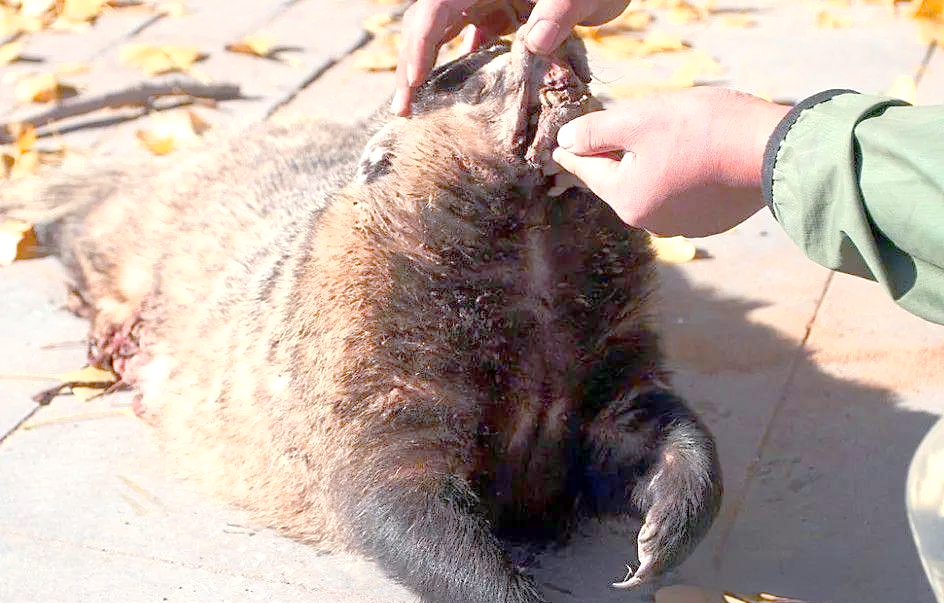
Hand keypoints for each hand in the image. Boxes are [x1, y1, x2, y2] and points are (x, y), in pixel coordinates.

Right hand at [392, 0, 631, 114]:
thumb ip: (558, 13)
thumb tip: (536, 42)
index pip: (437, 9)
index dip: (421, 44)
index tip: (415, 81)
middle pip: (429, 23)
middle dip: (411, 64)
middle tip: (402, 108)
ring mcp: (486, 1)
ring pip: (443, 33)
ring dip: (428, 69)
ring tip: (417, 108)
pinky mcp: (501, 14)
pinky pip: (470, 40)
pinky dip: (460, 67)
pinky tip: (455, 98)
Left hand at [551, 87, 791, 236]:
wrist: (773, 152)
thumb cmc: (702, 130)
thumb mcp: (639, 120)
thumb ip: (596, 131)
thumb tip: (566, 142)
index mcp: (627, 200)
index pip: (589, 170)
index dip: (574, 152)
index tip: (559, 149)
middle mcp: (650, 223)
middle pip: (620, 181)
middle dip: (617, 155)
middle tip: (617, 130)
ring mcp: (683, 226)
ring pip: (651, 188)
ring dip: (650, 166)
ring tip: (666, 138)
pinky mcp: (710, 221)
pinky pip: (680, 196)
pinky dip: (679, 177)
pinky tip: (693, 157)